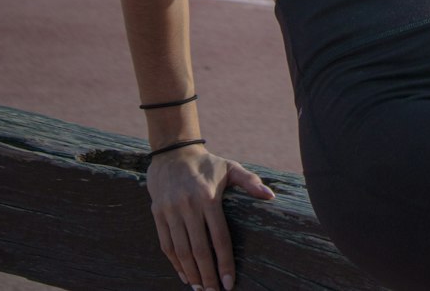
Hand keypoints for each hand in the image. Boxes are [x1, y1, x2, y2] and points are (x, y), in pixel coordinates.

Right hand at [147, 144, 274, 289]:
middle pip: (199, 249)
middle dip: (207, 275)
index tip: (229, 283)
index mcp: (208, 196)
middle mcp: (188, 205)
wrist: (173, 152)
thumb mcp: (230, 167)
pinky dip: (175, 263)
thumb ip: (250, 182)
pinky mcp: (158, 213)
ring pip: (181, 250)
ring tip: (200, 290)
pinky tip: (184, 275)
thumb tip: (271, 197)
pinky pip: (166, 244)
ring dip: (191, 273)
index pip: (219, 237)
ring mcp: (171, 210)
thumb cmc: (207, 164)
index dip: (225, 262)